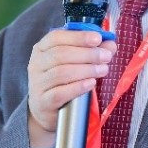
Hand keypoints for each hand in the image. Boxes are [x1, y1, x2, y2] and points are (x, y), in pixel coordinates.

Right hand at [26, 28, 114, 147]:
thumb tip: (110, 45)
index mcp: (42, 49)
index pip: (56, 37)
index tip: (97, 38)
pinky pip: (60, 92)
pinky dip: (78, 87)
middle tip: (106, 56)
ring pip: (61, 72)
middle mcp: (36, 64)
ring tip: (103, 70)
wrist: (46, 110)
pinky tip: (91, 83)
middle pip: (61, 54)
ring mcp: (38, 83)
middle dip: (87, 54)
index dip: (78, 36)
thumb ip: (91, 51)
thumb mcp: (73, 63)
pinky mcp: (43, 101)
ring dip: (86, 70)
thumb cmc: (61, 81)